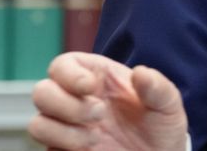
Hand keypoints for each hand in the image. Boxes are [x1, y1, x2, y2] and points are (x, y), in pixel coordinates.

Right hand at [28, 52, 188, 150]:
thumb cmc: (161, 126)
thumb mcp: (168, 104)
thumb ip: (157, 87)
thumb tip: (140, 73)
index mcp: (97, 78)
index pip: (63, 65)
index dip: (68, 74)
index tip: (90, 87)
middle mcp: (76, 100)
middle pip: (41, 92)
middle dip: (66, 104)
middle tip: (98, 115)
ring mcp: (68, 128)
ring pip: (38, 124)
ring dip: (64, 132)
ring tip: (95, 138)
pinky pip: (45, 149)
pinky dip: (64, 149)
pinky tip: (89, 150)